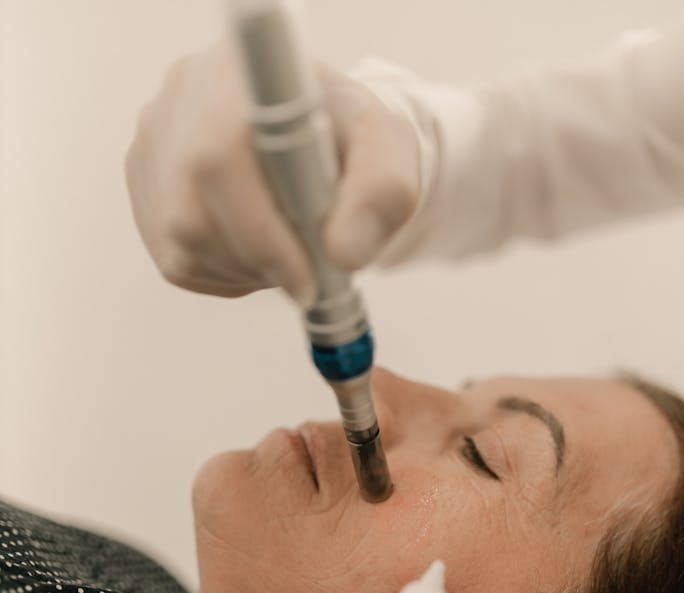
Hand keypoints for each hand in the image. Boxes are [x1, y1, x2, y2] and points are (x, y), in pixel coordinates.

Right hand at [125, 42, 419, 300]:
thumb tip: (344, 253)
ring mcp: (155, 145)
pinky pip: (176, 258)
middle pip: (191, 212)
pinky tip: (256, 247)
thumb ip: (379, 196)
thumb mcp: (387, 153)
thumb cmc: (348, 137)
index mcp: (240, 77)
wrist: (318, 134)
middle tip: (305, 275)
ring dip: (244, 270)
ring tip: (286, 250)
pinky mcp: (146, 186)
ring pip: (181, 245)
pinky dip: (225, 272)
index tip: (305, 274)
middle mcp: (182, 101)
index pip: (220, 157)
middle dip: (258, 261)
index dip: (259, 231)